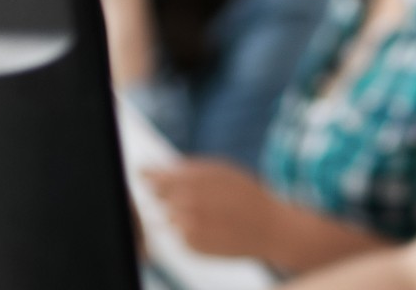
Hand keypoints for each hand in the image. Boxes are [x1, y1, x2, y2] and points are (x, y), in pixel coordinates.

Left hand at [143, 158, 284, 258]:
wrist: (269, 228)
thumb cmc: (246, 194)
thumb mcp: (220, 170)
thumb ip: (184, 168)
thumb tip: (146, 171)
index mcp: (191, 178)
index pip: (152, 178)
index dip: (151, 177)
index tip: (152, 177)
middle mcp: (185, 202)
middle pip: (158, 198)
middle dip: (171, 195)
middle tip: (201, 198)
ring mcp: (186, 226)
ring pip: (168, 217)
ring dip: (182, 214)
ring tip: (211, 213)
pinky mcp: (190, 246)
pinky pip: (180, 234)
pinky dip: (191, 230)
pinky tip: (213, 227)